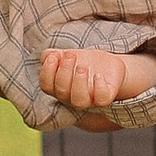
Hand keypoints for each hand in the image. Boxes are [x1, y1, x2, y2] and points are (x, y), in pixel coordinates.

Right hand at [39, 42, 155, 118]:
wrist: (108, 66)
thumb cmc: (83, 62)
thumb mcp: (66, 55)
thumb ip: (52, 55)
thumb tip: (47, 55)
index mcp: (58, 88)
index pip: (46, 86)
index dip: (47, 72)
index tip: (54, 56)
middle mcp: (71, 97)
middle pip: (62, 91)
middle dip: (64, 71)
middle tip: (71, 54)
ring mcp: (88, 100)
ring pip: (79, 101)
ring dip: (78, 82)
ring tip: (82, 67)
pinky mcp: (105, 97)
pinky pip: (102, 99)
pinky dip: (99, 87)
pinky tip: (98, 75)